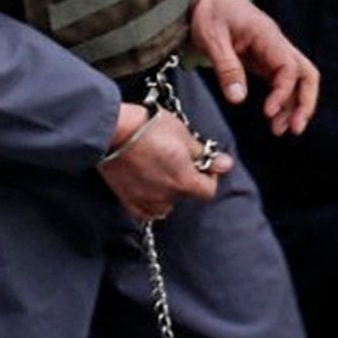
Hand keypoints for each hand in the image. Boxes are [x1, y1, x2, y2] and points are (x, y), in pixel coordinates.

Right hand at [97, 101, 226, 221]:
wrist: (112, 129)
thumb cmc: (148, 127)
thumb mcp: (183, 133)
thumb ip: (203, 154)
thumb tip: (225, 164)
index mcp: (184, 181)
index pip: (208, 191)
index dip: (209, 176)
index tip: (203, 164)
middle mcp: (166, 196)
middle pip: (185, 195)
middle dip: (186, 179)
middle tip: (178, 159)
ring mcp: (145, 199)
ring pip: (165, 205)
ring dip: (168, 192)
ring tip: (161, 172)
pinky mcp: (126, 198)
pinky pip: (144, 210)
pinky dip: (149, 202)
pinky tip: (149, 188)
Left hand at [190, 0, 318, 134]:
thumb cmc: (210, 12)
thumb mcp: (211, 38)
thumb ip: (226, 67)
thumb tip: (238, 99)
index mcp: (266, 35)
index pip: (288, 66)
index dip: (283, 92)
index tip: (268, 112)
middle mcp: (277, 44)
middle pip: (307, 73)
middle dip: (305, 102)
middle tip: (294, 128)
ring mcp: (274, 52)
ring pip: (299, 80)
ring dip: (295, 105)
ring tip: (281, 131)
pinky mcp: (266, 60)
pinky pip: (284, 81)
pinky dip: (283, 100)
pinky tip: (274, 118)